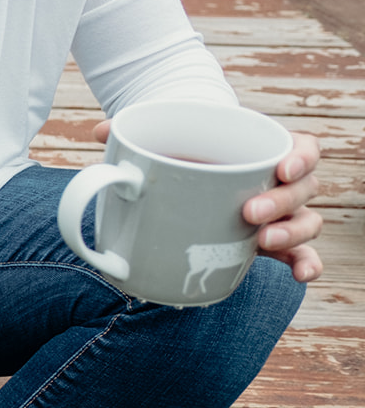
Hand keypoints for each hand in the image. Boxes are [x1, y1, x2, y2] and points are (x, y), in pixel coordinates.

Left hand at [92, 120, 322, 282]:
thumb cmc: (187, 155)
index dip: (301, 156)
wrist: (190, 180)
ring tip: (262, 241)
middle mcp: (279, 182)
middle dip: (281, 202)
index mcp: (263, 149)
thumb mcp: (167, 142)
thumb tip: (102, 131)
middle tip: (248, 212)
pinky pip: (299, 254)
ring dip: (292, 233)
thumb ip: (138, 135)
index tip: (282, 168)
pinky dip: (305, 264)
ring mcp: (279, 214)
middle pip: (302, 188)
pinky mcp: (270, 241)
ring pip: (306, 221)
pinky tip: (300, 276)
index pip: (302, 147)